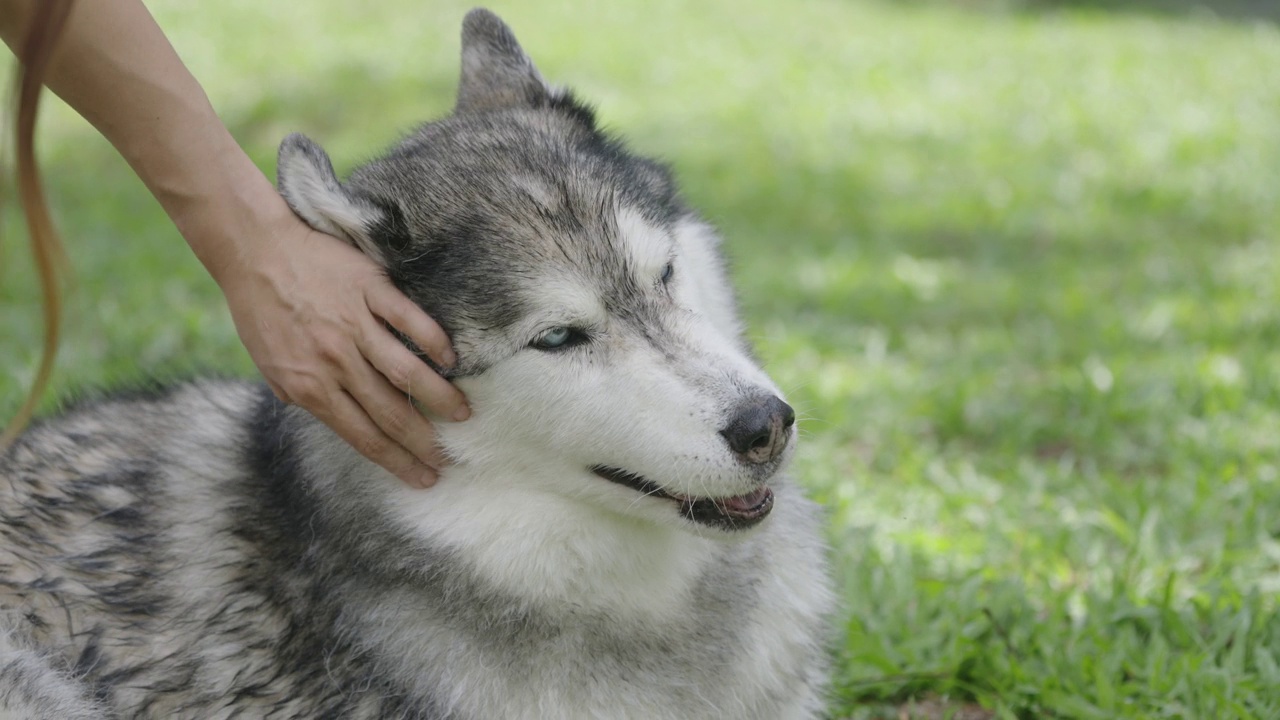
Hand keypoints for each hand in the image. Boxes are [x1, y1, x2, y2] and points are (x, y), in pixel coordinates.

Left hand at [218, 212, 468, 488]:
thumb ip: (303, 395)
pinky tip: (449, 360)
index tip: (422, 478)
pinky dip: (432, 342)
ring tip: (462, 413)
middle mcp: (334, 361)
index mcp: (308, 386)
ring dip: (439, 397)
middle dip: (423, 442)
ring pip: (406, 372)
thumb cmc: (261, 309)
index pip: (363, 436)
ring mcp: (354, 324)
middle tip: (448, 457)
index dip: (397, 461)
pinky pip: (409, 320)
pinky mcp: (368, 289)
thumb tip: (335, 420)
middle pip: (390, 412)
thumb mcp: (270, 366)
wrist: (254, 250)